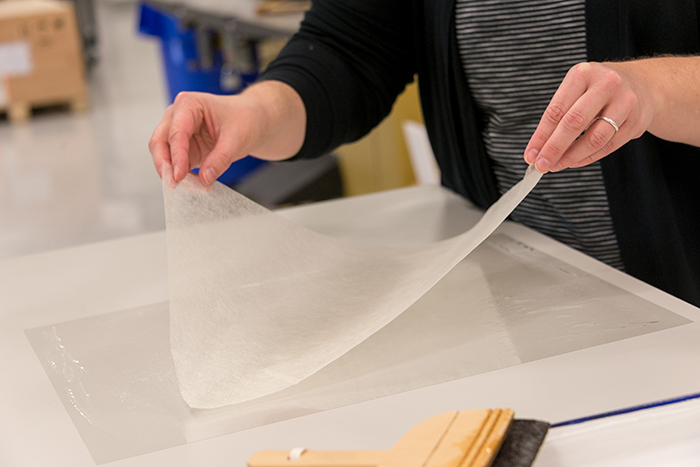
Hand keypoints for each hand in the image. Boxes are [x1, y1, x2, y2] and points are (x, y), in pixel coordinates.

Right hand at [149, 81, 305, 185]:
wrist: (252, 121)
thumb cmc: (244, 118)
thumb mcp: (237, 138)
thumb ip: (220, 158)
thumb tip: (204, 178)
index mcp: (189, 104)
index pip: (177, 131)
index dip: (177, 155)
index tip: (179, 175)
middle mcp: (178, 115)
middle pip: (160, 141)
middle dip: (165, 164)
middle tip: (174, 184)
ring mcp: (178, 132)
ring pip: (162, 153)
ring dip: (170, 171)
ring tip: (186, 187)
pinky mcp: (183, 148)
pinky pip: (175, 164)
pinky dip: (180, 175)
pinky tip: (191, 185)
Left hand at [523, 61, 656, 172]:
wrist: (643, 83)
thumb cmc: (599, 89)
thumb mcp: (576, 89)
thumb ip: (558, 116)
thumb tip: (537, 149)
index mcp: (583, 73)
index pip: (556, 110)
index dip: (541, 136)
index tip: (530, 154)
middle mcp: (606, 84)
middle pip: (574, 123)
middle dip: (554, 148)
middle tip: (540, 165)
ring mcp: (626, 102)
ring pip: (594, 138)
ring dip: (571, 157)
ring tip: (557, 165)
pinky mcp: (637, 121)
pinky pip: (609, 146)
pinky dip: (588, 158)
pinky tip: (574, 161)